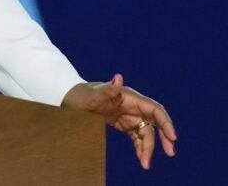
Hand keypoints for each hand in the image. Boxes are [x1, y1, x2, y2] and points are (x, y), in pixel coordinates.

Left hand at [61, 73, 176, 169]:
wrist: (70, 99)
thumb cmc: (81, 95)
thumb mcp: (92, 95)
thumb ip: (107, 89)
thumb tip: (119, 77)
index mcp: (130, 97)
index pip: (154, 109)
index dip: (165, 122)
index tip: (172, 137)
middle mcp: (133, 106)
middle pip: (155, 122)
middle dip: (164, 137)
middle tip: (170, 152)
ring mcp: (129, 115)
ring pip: (146, 133)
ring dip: (148, 148)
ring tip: (145, 164)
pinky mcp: (124, 124)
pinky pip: (137, 137)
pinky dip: (140, 147)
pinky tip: (141, 159)